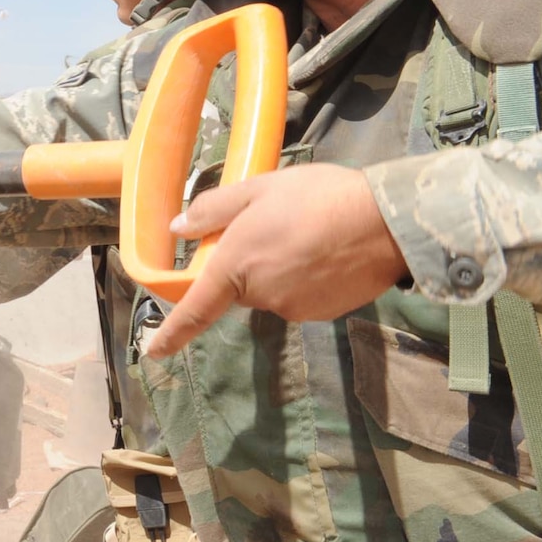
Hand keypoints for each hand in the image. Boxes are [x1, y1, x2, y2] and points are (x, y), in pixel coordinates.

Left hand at [147, 164, 409, 356]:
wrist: (388, 221)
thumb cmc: (318, 198)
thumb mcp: (258, 189)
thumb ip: (212, 210)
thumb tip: (177, 230)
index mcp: (235, 267)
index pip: (195, 309)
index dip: (172, 333)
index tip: (152, 351)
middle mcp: (260, 296)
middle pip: (240, 287)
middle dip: (250, 263)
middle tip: (278, 226)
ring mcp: (294, 309)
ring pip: (273, 290)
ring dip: (282, 269)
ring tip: (312, 234)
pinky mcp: (324, 313)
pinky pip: (302, 297)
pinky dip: (308, 279)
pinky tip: (329, 252)